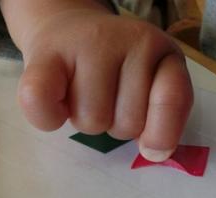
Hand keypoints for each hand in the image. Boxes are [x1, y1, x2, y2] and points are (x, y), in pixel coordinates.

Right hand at [1, 0, 191, 161]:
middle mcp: (130, 40)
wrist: (66, 27)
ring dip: (85, 120)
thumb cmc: (112, 69)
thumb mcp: (151, 85)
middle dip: (115, 122)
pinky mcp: (45, 54)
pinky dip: (48, 117)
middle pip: (127, 123)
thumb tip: (154, 153)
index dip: (162, 132)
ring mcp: (87, 43)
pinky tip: (55, 103)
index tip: (149, 145)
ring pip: (92, 120)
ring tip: (80, 93)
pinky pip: (43, 102)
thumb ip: (163, 119)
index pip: (172, 99)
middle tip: (105, 98)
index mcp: (163, 52)